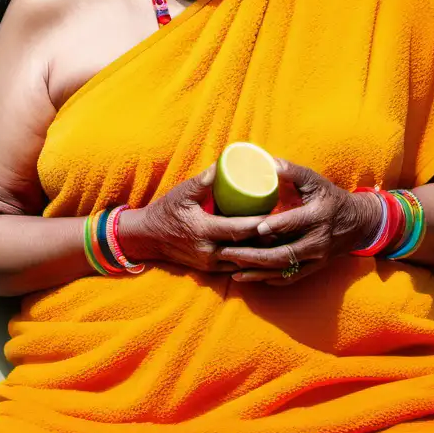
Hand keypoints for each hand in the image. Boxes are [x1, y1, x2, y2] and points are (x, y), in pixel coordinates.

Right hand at [118, 164, 266, 272]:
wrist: (148, 237)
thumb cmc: (166, 211)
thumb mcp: (183, 192)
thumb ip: (204, 180)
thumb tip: (225, 162)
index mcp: (203, 231)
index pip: (239, 229)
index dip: (259, 222)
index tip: (276, 212)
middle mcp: (209, 251)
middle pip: (247, 247)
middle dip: (266, 238)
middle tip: (285, 224)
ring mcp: (210, 264)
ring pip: (244, 260)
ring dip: (261, 251)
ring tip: (280, 237)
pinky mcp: (211, 270)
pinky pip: (237, 267)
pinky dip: (251, 259)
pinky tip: (266, 251)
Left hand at [218, 159, 381, 284]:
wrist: (359, 223)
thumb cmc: (331, 198)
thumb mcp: (316, 181)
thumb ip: (293, 172)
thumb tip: (268, 163)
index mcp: (318, 216)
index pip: (294, 223)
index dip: (275, 226)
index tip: (254, 227)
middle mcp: (318, 241)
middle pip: (283, 253)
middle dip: (254, 255)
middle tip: (228, 252)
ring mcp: (316, 258)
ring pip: (283, 269)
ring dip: (257, 271)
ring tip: (232, 270)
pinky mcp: (314, 268)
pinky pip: (289, 278)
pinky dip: (268, 279)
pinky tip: (248, 276)